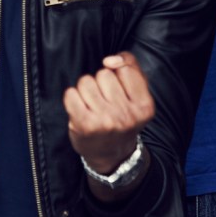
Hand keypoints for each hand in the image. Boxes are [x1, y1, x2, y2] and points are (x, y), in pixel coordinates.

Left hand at [64, 52, 152, 172]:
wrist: (113, 156)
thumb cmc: (123, 119)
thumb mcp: (138, 95)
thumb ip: (131, 66)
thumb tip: (110, 60)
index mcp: (144, 106)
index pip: (125, 69)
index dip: (118, 76)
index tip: (119, 91)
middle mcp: (126, 115)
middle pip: (104, 74)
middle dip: (101, 83)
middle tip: (105, 102)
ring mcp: (105, 121)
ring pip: (86, 81)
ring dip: (86, 90)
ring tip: (93, 106)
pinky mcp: (84, 125)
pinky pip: (70, 93)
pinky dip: (72, 98)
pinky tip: (79, 109)